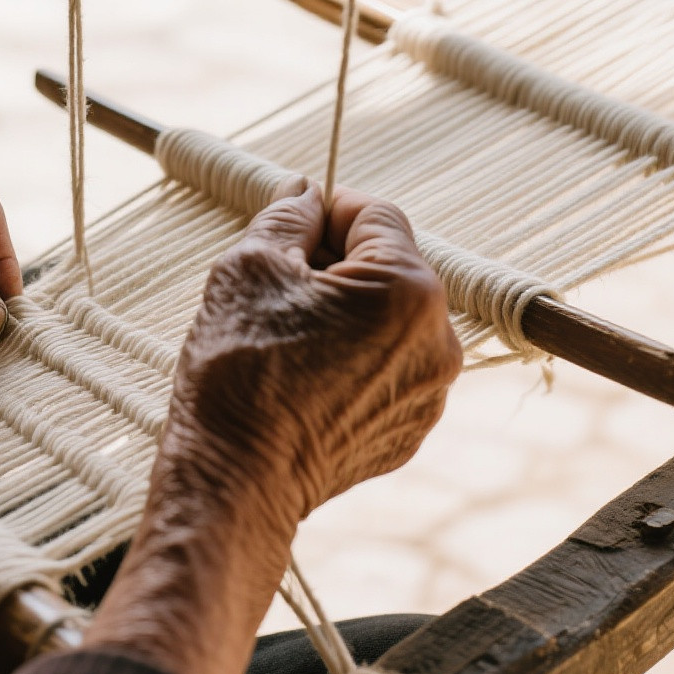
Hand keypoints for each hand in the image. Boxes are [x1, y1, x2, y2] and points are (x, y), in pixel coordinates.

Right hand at [85, 186, 460, 673]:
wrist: (235, 482)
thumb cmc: (239, 370)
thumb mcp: (249, 268)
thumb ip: (286, 216)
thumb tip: (306, 191)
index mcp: (407, 289)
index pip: (375, 214)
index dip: (326, 212)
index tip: (289, 230)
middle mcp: (438, 340)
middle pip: (388, 268)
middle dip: (335, 266)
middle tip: (276, 288)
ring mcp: (429, 392)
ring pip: (387, 321)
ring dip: (344, 314)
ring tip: (284, 338)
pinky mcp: (408, 431)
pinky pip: (385, 370)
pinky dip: (350, 361)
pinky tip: (301, 378)